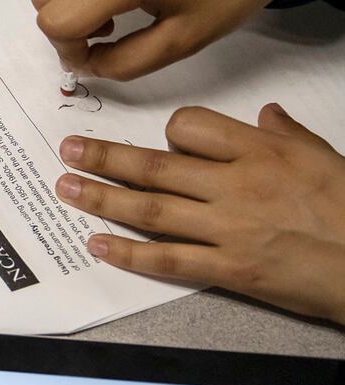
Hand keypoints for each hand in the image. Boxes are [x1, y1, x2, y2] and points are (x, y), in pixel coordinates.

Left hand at [54, 104, 344, 324]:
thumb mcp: (326, 156)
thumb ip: (287, 134)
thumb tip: (265, 115)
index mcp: (261, 151)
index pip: (191, 126)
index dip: (169, 132)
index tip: (157, 139)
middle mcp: (237, 184)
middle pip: (155, 166)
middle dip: (104, 156)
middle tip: (67, 148)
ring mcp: (229, 228)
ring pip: (150, 208)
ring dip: (100, 197)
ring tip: (65, 188)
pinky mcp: (230, 269)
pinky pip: (168, 259)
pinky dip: (128, 253)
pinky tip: (97, 244)